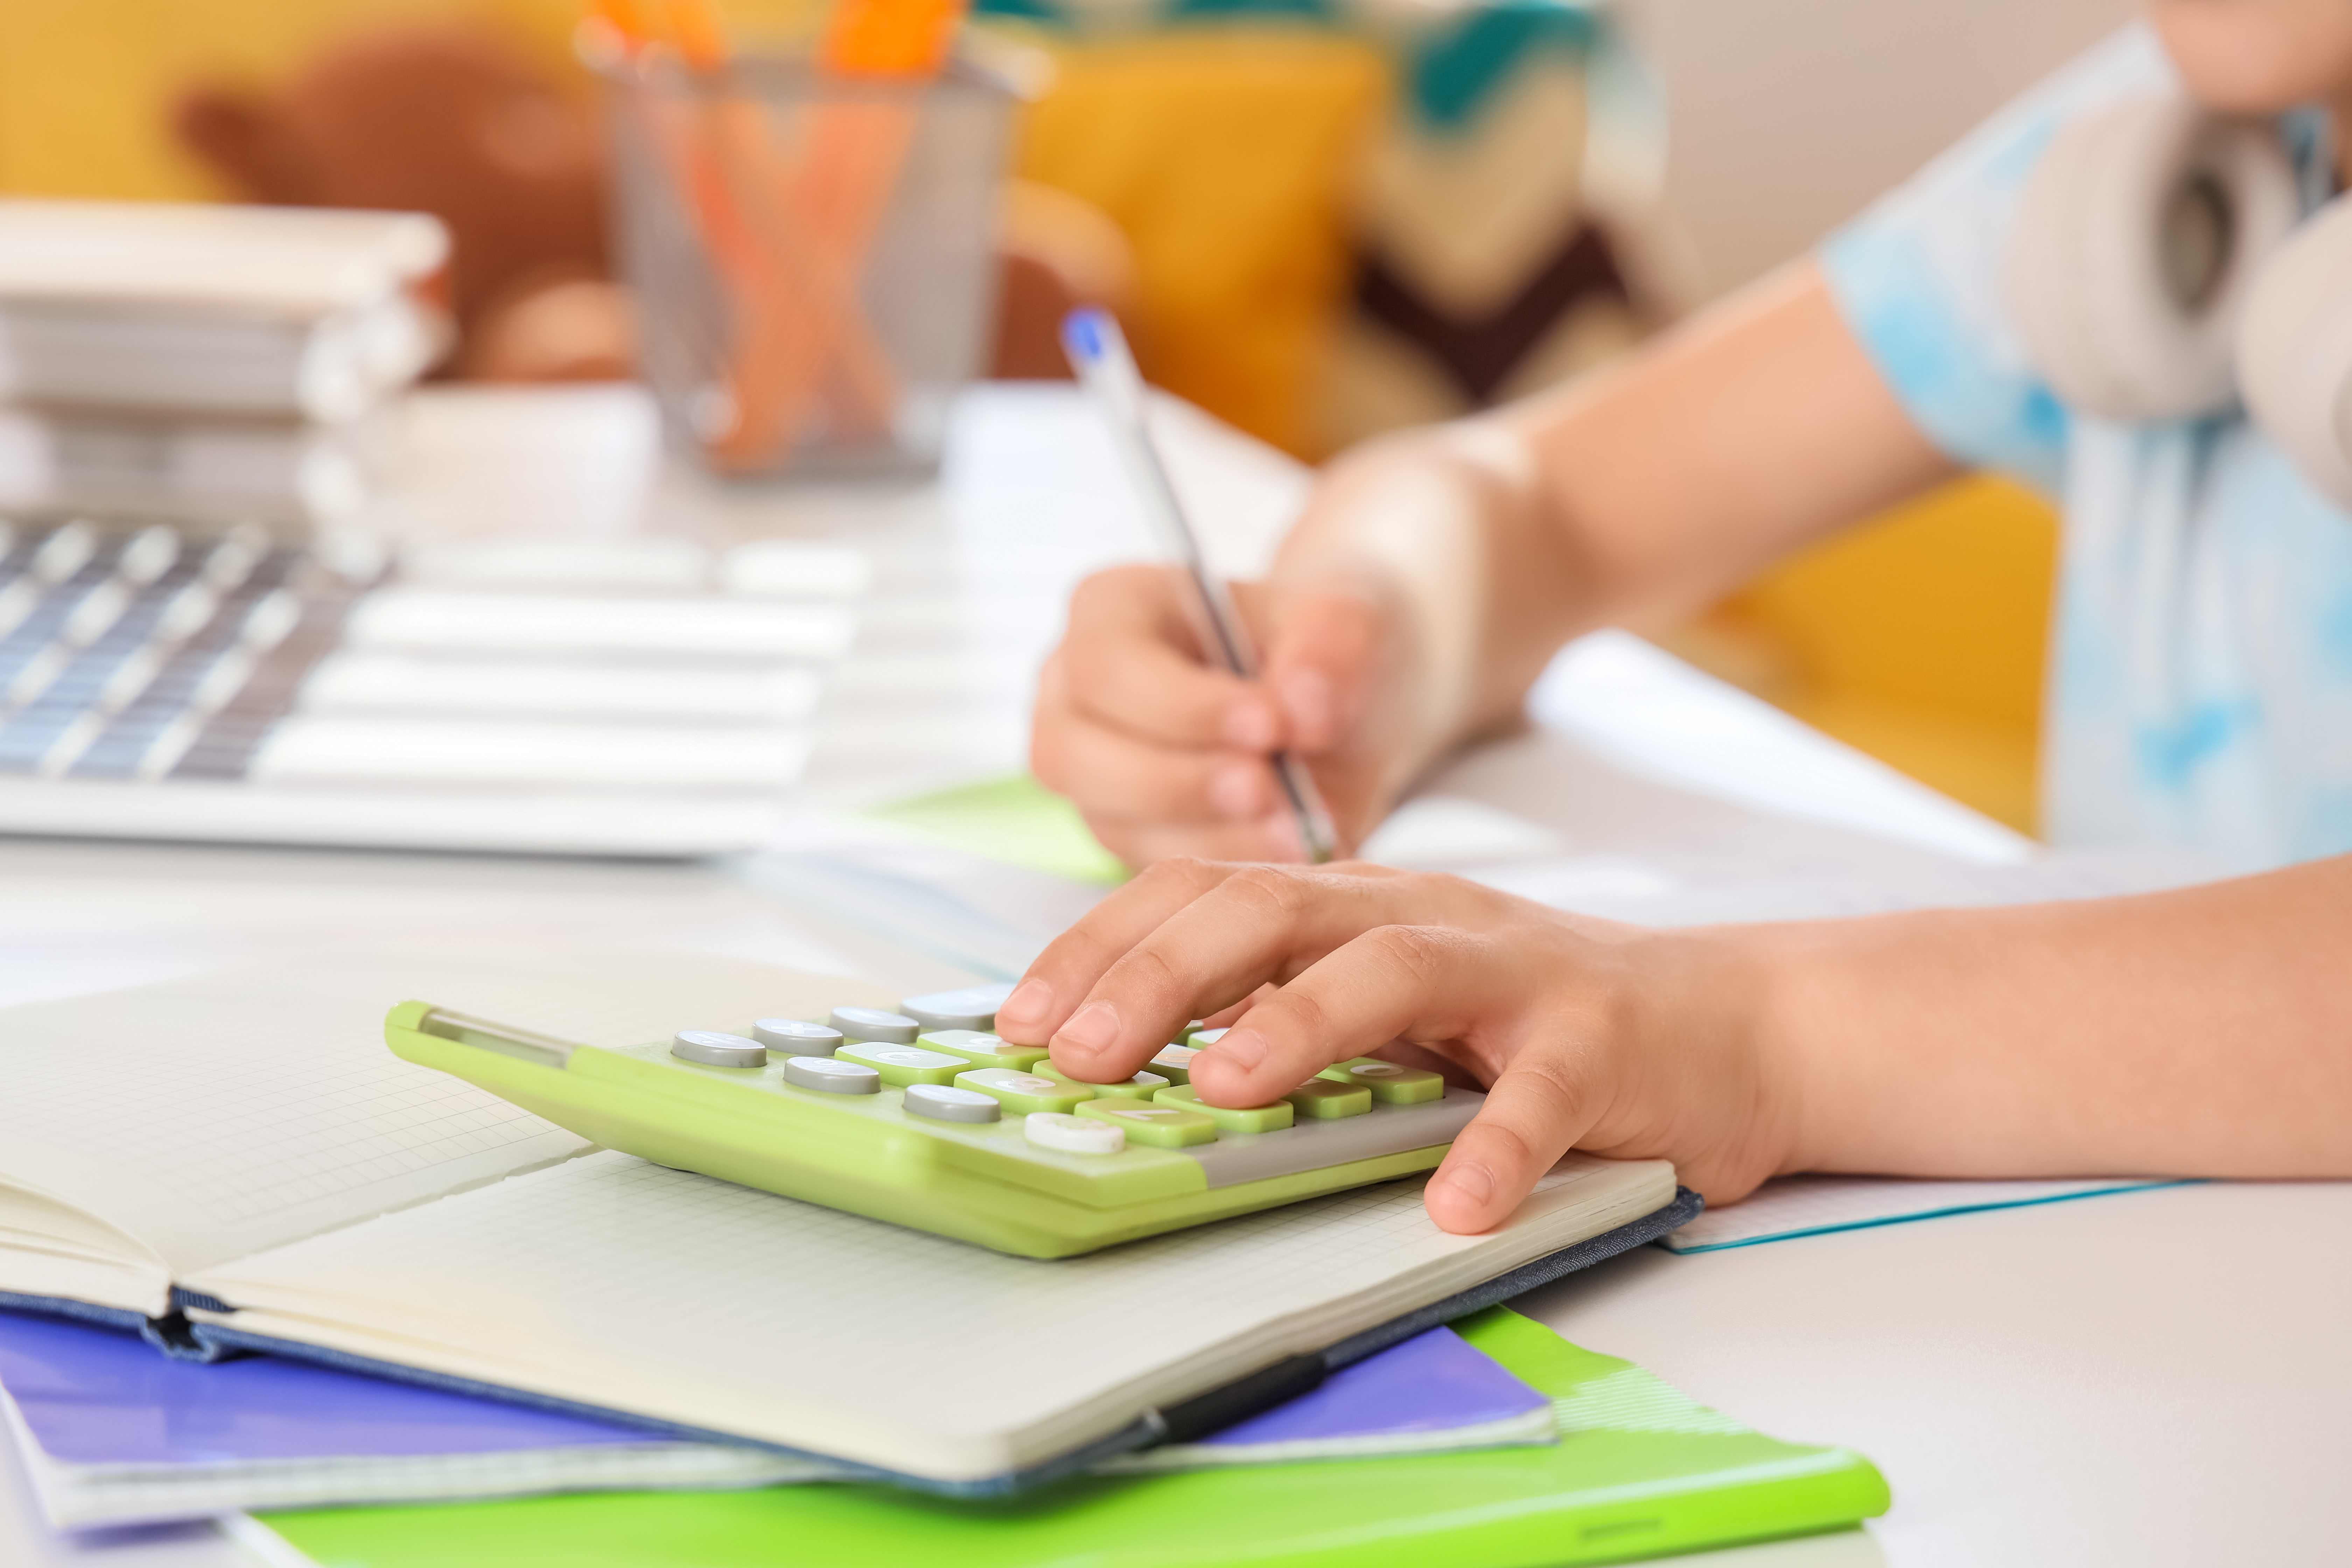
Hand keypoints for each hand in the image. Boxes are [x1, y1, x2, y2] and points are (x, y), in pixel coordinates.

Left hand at [992, 859, 1802, 1231]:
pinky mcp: (1600, 1039)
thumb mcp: (1386, 998)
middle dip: (1159, 975)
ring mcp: (1514, 969)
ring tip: (1223, 1086)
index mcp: (1354, 904)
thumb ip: (1281, 1010)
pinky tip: (1455, 1202)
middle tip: (1075, 1048)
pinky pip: (1543, 1091)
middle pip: (1271, 910)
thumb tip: (1130, 1055)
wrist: (1725, 1024)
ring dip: (1300, 1024)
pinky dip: (1496, 1146)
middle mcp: (1420, 915)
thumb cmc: (1527, 1021)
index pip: (1203, 892)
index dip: (1104, 945)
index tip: (1021, 1017)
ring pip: (1392, 967)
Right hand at [1029, 568, 1405, 866]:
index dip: (1183, 705)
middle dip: (1180, 781)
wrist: (1337, 709)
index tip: (1272, 725)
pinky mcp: (1121, 831)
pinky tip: (1288, 850)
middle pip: (1076, 752)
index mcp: (1110, 609)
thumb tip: (1303, 708)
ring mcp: (1087, 770)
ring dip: (1206, 833)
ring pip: (1108, 820)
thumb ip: (1329, 646)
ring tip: (1295, 827)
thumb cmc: (1318, 647)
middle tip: (1272, 790)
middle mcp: (1073, 693)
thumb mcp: (1345, 621)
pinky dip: (1222, 863)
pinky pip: (1149, 864)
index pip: (1108, 665)